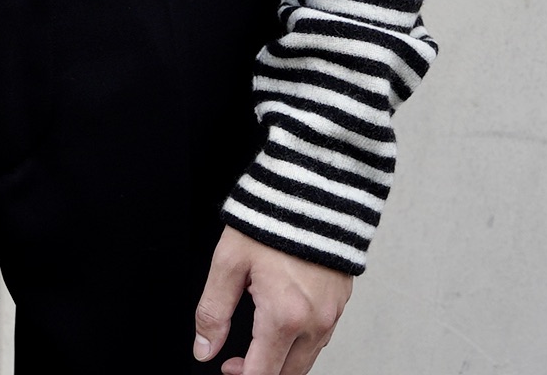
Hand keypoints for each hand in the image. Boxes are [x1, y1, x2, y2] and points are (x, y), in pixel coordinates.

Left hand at [192, 226, 352, 374]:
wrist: (313, 190)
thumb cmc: (272, 221)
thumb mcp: (229, 263)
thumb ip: (213, 312)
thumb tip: (205, 348)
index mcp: (284, 317)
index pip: (263, 374)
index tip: (227, 368)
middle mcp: (314, 322)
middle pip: (289, 374)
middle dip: (262, 372)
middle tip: (237, 360)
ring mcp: (332, 314)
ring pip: (308, 359)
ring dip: (283, 360)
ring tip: (259, 341)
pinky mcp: (342, 302)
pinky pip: (322, 337)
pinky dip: (302, 342)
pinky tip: (284, 325)